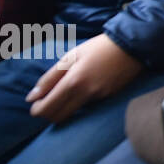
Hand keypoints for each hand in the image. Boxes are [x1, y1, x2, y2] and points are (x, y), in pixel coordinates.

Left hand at [25, 34, 142, 122]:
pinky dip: (80, 101)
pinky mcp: (109, 98)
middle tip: (46, 102)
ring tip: (63, 94)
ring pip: (73, 113)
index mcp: (73, 81)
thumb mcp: (70, 56)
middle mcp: (86, 93)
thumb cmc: (97, 47)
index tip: (35, 103)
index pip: (47, 109)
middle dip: (48, 113)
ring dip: (63, 108)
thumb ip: (49, 78)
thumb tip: (31, 97)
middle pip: (58, 117)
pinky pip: (88, 105)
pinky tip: (84, 87)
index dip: (36, 110)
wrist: (132, 45)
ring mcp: (99, 97)